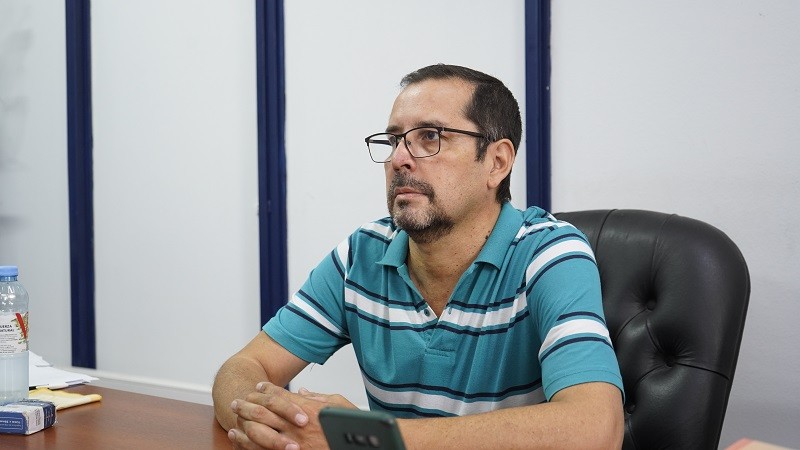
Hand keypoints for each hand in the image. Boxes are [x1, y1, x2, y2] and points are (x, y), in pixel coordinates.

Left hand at [227, 382, 353, 449]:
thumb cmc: (348, 427)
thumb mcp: (339, 405)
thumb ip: (319, 397)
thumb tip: (303, 392)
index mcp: (307, 410)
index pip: (280, 396)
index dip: (266, 390)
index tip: (258, 387)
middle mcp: (295, 426)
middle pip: (264, 410)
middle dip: (249, 402)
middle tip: (239, 399)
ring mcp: (289, 443)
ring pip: (258, 428)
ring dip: (244, 419)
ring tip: (234, 412)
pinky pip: (259, 448)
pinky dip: (245, 442)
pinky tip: (237, 436)